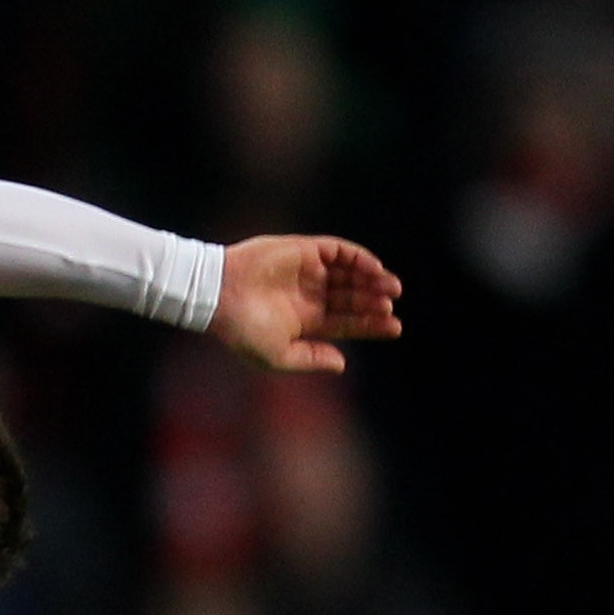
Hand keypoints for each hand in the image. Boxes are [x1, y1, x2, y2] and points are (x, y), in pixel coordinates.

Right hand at [209, 235, 403, 373]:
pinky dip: (359, 258)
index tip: (395, 327)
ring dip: (372, 279)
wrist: (218, 295)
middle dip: (375, 301)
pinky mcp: (304, 250)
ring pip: (351, 274)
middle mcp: (311, 295)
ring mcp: (309, 271)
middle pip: (353, 297)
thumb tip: (342, 364)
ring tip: (391, 288)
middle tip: (390, 306)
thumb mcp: (277, 355)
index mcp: (306, 321)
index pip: (347, 321)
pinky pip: (340, 251)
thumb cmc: (242, 331)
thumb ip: (311, 358)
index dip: (371, 324)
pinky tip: (373, 269)